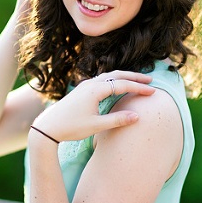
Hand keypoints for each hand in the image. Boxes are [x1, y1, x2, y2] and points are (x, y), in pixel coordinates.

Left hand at [30, 71, 154, 143]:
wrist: (48, 127)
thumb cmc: (71, 127)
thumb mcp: (96, 126)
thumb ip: (117, 120)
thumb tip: (137, 116)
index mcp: (94, 90)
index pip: (122, 85)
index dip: (139, 88)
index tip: (153, 91)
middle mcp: (89, 84)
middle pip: (116, 75)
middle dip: (134, 77)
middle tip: (150, 80)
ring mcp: (84, 86)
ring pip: (108, 77)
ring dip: (123, 78)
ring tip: (137, 81)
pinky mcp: (80, 91)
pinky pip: (101, 81)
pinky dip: (113, 81)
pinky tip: (117, 87)